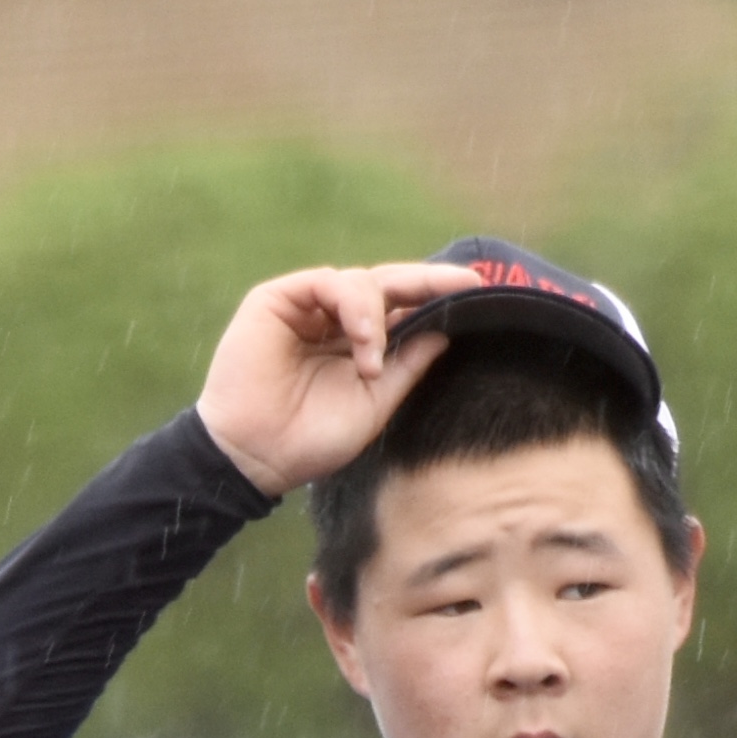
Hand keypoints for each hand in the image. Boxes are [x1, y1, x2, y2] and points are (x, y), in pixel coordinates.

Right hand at [195, 261, 481, 498]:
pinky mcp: (278, 299)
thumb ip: (408, 365)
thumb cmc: (312, 440)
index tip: (478, 291)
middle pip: (388, 284)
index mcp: (360, 345)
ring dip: (376, 315)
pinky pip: (326, 281)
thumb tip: (446, 330)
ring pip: (360, 281)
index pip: (403, 308)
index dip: (437, 296)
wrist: (257, 457)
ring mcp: (307, 306)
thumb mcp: (375, 404)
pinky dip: (352, 306)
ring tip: (371, 362)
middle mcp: (335, 320)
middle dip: (427, 281)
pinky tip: (362, 340)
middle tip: (465, 284)